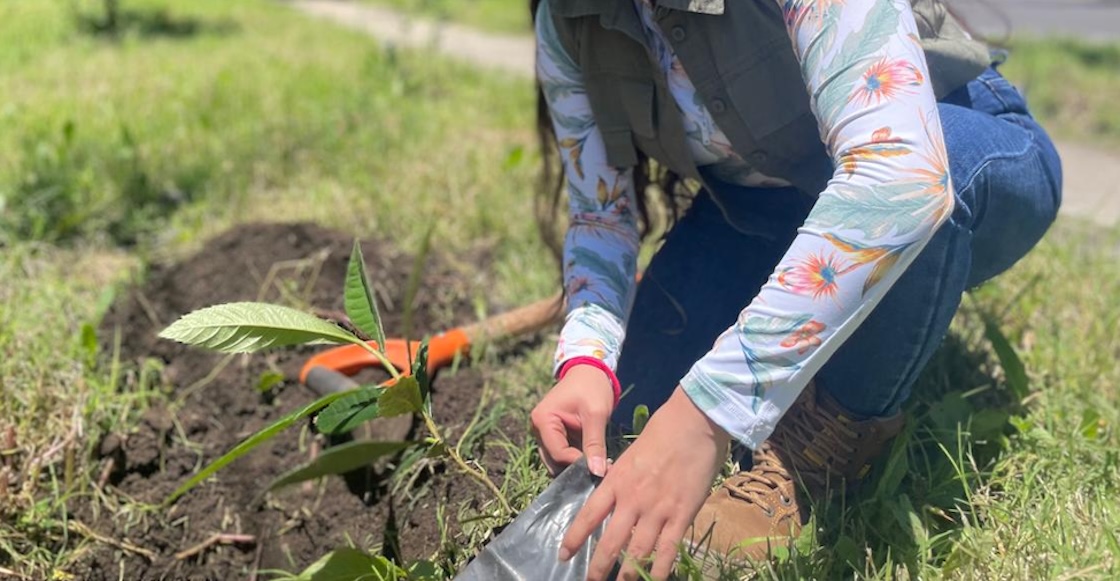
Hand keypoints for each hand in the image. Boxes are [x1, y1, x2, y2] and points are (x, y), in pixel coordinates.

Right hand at [530, 364, 615, 476]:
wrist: (589, 372)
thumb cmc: (592, 387)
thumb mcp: (596, 414)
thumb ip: (595, 444)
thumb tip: (598, 472)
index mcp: (543, 420)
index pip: (558, 453)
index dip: (578, 464)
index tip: (601, 468)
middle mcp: (538, 429)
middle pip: (554, 461)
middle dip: (575, 468)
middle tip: (601, 469)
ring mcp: (545, 434)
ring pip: (557, 461)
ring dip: (576, 465)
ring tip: (599, 463)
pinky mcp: (554, 436)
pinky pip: (563, 455)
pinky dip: (577, 459)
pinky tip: (594, 458)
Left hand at [559, 387, 730, 580]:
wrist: (692, 422)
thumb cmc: (661, 433)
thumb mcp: (630, 456)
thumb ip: (620, 479)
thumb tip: (611, 498)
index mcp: (616, 481)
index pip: (589, 516)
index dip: (574, 538)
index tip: (564, 555)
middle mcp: (632, 499)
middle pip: (610, 542)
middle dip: (599, 567)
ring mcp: (658, 509)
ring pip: (637, 551)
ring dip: (627, 574)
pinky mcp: (682, 514)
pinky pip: (668, 549)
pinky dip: (660, 568)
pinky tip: (653, 580)